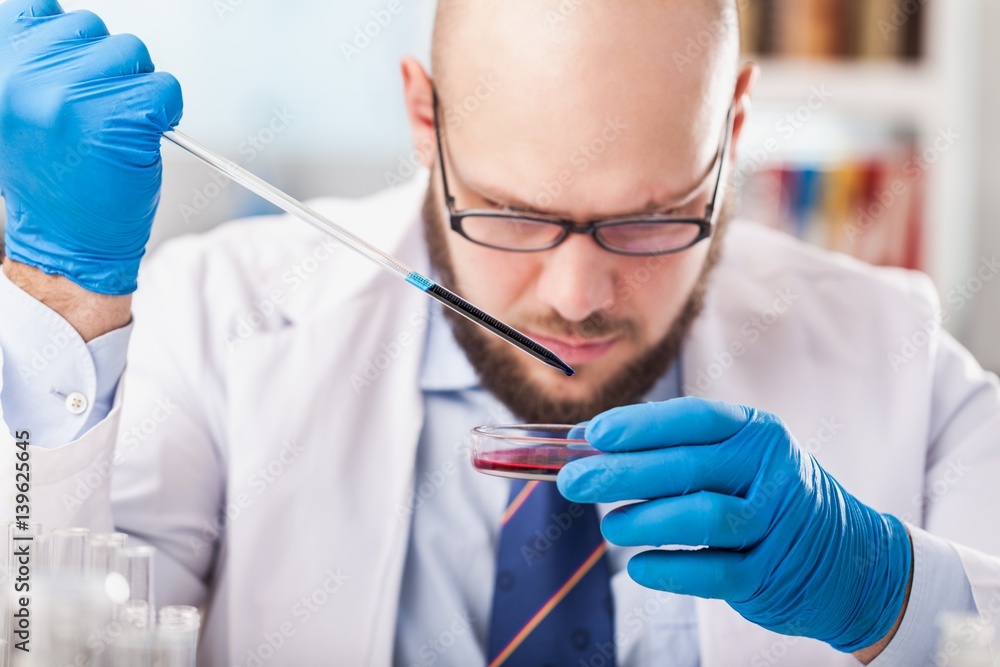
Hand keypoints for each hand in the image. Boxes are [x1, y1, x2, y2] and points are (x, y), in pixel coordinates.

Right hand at [0, 0, 182, 294]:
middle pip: (93, 28)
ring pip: (132, 53)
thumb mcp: (16, 110)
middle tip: (94, 117)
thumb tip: (66, 22)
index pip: (39, 8)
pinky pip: (165, 88)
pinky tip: (140, 140)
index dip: (68, 43)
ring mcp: (74, 95)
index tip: (71, 78)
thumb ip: (34, 62)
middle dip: (106, 68)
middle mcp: (26, 76)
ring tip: (113, 131)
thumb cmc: (49, 180)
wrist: (65, 244)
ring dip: (135, 87)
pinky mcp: (121, 118)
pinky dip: (166, 112)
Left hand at [558, 397, 912, 652]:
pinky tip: (639, 567)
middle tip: (574, 482)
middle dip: (621, 473)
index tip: (592, 434)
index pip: (693, 419)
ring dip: (644, 522)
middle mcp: (770, 471)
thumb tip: (590, 443)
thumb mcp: (738, 460)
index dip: (639, 425)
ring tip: (609, 527)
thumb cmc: (768, 498)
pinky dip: (670, 570)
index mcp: (756, 433)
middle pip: (687, 466)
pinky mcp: (771, 574)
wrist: (849, 560)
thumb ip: (674, 450)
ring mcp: (774, 524)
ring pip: (701, 517)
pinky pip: (712, 572)